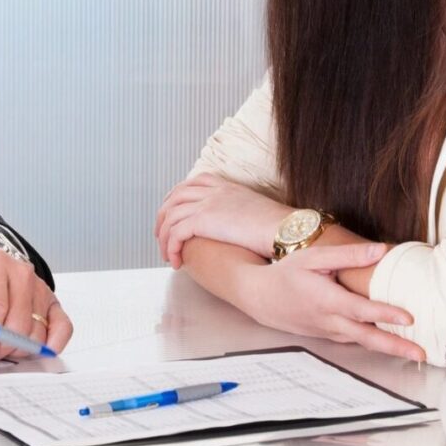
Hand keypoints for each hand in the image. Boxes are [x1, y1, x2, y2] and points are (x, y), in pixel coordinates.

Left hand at [0, 246, 72, 367]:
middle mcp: (20, 273)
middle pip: (18, 323)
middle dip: (0, 347)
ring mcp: (38, 287)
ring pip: (37, 330)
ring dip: (18, 348)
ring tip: (1, 348)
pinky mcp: (51, 301)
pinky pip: (62, 326)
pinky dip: (53, 343)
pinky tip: (38, 351)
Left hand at [154, 174, 290, 266]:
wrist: (285, 229)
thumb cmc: (278, 227)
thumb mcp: (256, 210)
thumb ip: (241, 212)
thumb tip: (239, 226)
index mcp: (226, 186)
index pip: (192, 183)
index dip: (177, 198)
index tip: (172, 212)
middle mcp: (213, 191)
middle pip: (175, 196)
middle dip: (163, 216)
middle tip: (161, 236)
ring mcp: (207, 203)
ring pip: (170, 216)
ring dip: (164, 237)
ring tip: (167, 255)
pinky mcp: (203, 219)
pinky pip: (175, 233)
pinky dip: (171, 248)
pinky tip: (177, 262)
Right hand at [232, 242, 425, 360]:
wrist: (261, 297)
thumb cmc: (287, 273)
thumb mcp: (314, 258)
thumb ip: (348, 255)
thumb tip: (381, 250)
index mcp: (326, 300)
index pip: (361, 309)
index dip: (385, 313)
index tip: (408, 318)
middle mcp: (329, 320)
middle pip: (367, 337)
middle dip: (395, 347)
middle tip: (421, 354)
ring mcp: (329, 332)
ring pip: (363, 342)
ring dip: (389, 348)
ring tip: (415, 352)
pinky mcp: (328, 336)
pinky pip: (354, 340)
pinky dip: (374, 343)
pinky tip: (391, 343)